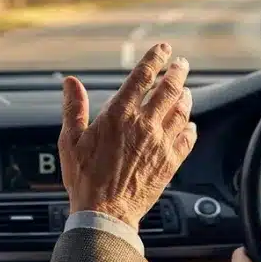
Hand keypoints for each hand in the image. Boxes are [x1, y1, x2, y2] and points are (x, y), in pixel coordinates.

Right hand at [59, 43, 196, 228]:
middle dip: (178, 72)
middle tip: (182, 64)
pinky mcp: (170, 162)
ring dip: (186, 96)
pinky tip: (190, 124)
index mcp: (119, 114)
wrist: (105, 212)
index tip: (163, 49)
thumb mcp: (70, 140)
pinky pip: (188, 138)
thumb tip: (70, 82)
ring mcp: (160, 143)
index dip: (156, 58)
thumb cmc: (84, 178)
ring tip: (186, 90)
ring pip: (182, 111)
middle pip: (169, 89)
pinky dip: (191, 127)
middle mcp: (144, 124)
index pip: (143, 76)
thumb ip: (73, 107)